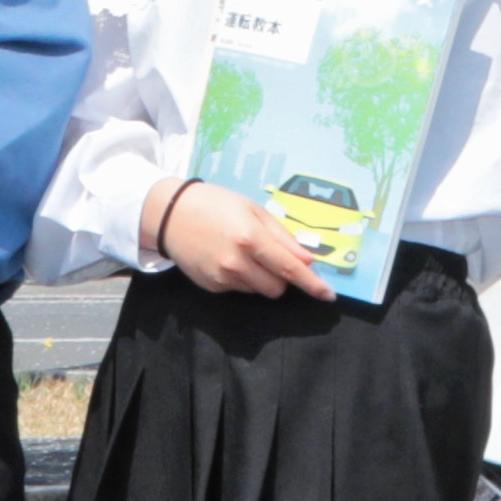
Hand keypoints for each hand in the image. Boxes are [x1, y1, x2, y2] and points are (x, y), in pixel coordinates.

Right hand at [153, 181, 328, 298]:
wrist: (171, 214)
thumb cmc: (217, 204)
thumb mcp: (253, 210)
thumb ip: (282, 237)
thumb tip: (308, 260)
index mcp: (250, 238)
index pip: (290, 269)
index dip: (312, 284)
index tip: (329, 295)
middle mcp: (237, 262)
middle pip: (277, 288)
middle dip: (282, 278)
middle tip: (272, 257)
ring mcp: (222, 277)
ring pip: (259, 291)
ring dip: (262, 278)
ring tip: (245, 254)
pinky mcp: (211, 286)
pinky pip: (239, 290)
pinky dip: (243, 279)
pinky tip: (228, 259)